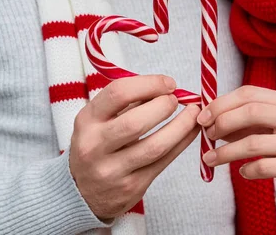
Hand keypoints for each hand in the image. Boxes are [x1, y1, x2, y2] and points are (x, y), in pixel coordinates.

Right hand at [69, 75, 200, 219]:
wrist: (81, 192)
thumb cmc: (96, 146)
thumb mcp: (98, 120)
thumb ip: (126, 103)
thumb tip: (164, 87)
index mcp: (87, 121)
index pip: (118, 94)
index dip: (149, 84)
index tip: (168, 83)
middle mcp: (95, 146)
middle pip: (136, 122)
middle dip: (164, 106)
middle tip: (176, 99)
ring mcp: (113, 170)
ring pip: (155, 145)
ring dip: (181, 126)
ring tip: (193, 113)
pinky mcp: (131, 187)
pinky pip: (164, 162)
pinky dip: (182, 143)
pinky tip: (191, 131)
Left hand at [197, 86, 275, 213]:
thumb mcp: (275, 128)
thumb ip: (247, 121)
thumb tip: (209, 118)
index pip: (250, 93)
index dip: (221, 104)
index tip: (203, 117)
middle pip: (251, 112)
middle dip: (222, 123)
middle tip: (206, 136)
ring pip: (253, 143)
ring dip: (225, 152)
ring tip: (210, 159)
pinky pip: (264, 166)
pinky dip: (247, 170)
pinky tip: (243, 172)